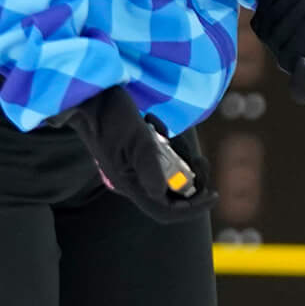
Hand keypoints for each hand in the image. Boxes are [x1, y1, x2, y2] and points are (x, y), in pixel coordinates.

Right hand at [54, 86, 216, 223]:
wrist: (90, 94)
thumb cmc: (111, 114)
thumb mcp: (136, 138)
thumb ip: (150, 167)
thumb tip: (162, 195)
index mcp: (130, 185)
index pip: (166, 211)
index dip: (193, 208)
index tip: (214, 194)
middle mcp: (133, 180)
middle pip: (174, 193)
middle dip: (192, 176)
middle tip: (201, 160)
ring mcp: (135, 166)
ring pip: (170, 172)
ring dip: (178, 154)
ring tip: (168, 134)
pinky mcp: (137, 152)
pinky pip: (162, 155)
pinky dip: (166, 142)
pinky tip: (153, 122)